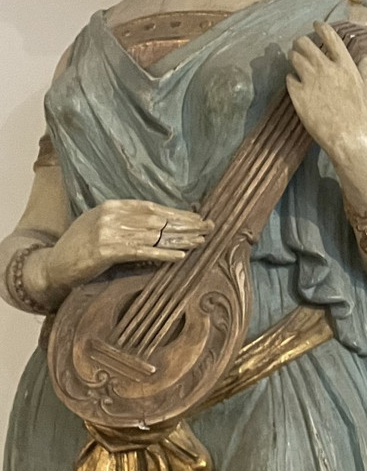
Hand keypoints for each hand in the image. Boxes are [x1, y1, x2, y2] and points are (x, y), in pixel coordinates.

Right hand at [41, 200, 211, 292]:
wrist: (53, 265)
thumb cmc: (81, 247)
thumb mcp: (103, 226)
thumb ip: (127, 222)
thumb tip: (162, 225)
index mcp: (112, 206)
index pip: (153, 207)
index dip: (178, 213)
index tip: (199, 218)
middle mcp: (110, 215)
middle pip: (157, 220)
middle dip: (186, 225)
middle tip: (210, 229)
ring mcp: (107, 232)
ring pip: (153, 235)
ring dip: (180, 240)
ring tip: (201, 242)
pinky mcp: (105, 251)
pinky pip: (141, 252)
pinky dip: (163, 254)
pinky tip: (181, 256)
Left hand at [285, 22, 366, 169]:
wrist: (351, 142)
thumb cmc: (362, 118)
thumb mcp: (365, 91)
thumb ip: (364, 71)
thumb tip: (366, 57)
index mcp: (346, 66)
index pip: (331, 36)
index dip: (321, 27)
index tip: (316, 25)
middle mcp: (327, 69)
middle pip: (305, 43)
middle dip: (301, 44)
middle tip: (300, 48)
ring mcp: (310, 81)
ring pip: (293, 57)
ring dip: (294, 58)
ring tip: (297, 65)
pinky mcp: (297, 94)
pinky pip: (288, 78)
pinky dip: (292, 80)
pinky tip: (297, 86)